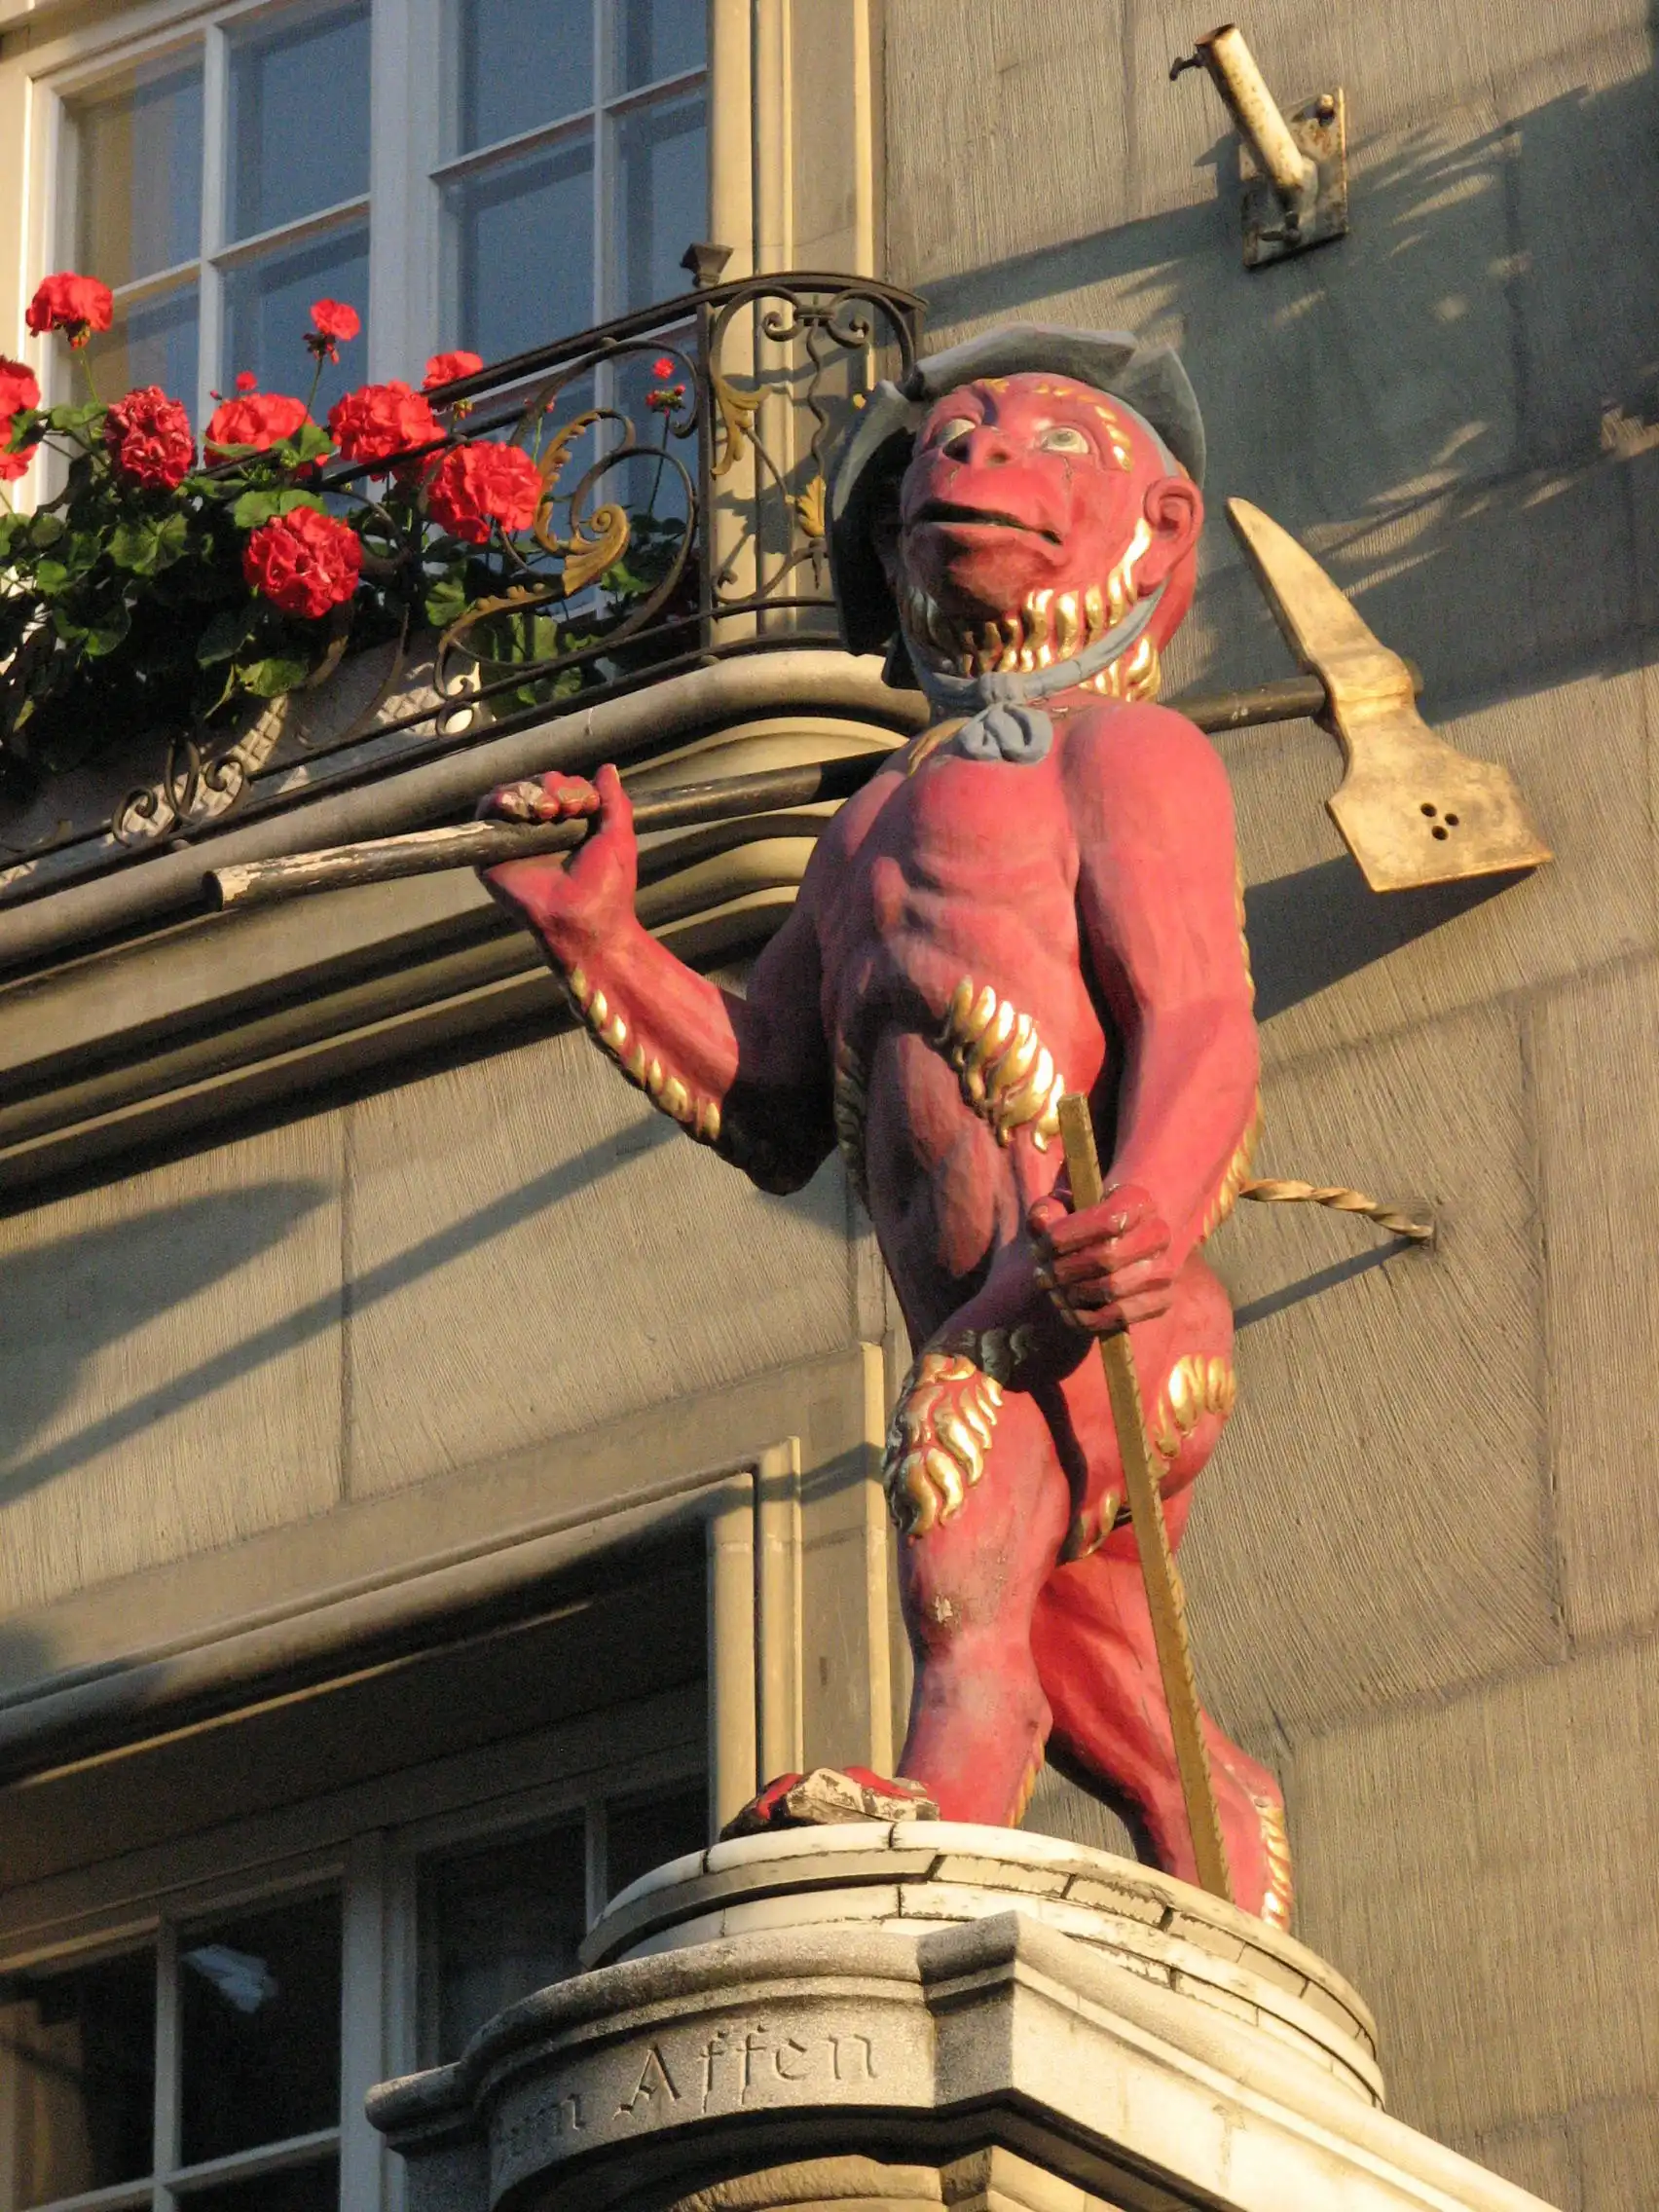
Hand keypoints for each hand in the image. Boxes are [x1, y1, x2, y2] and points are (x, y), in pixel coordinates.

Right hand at [476, 762, 636, 944]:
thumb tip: (608, 770)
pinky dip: (500, 800)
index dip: (572, 787)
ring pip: (512, 794)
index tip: (587, 805)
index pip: (561, 787)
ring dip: (530, 791)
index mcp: (568, 827)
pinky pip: (485, 814)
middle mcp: (540, 832)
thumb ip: (614, 801)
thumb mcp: (619, 837)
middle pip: (536, 785)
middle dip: (553, 786)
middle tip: (566, 808)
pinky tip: (521, 808)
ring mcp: (515, 841)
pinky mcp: (492, 853)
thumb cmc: (607, 888)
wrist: (585, 919)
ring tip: (547, 810)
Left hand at [1027, 1181, 1174, 1332]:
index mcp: (1138, 1201)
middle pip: (1107, 1258)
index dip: (1068, 1237)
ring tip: (1053, 1291)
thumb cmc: (1085, 1224)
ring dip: (1073, 1294)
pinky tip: (1068, 1308)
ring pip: (1112, 1290)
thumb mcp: (1062, 1208)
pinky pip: (1121, 1317)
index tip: (1041, 1247)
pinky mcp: (1162, 1300)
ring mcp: (1165, 1269)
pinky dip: (1088, 1318)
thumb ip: (1046, 1211)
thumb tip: (1041, 1223)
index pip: (1107, 1221)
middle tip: (1042, 1275)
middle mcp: (1159, 1233)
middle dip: (1065, 1270)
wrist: (1123, 1241)